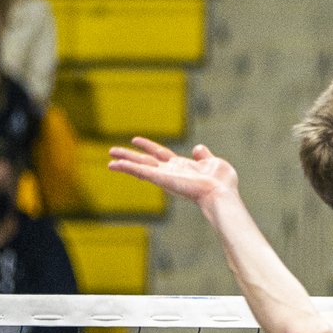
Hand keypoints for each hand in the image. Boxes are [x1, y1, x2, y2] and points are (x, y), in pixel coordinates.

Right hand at [111, 138, 240, 207]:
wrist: (221, 193)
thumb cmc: (222, 182)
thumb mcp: (214, 163)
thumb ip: (204, 156)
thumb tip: (198, 148)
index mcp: (182, 166)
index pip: (161, 154)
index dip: (149, 146)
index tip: (135, 139)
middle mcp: (171, 172)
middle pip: (145, 161)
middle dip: (129, 156)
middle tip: (112, 151)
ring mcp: (165, 176)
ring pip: (140, 167)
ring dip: (124, 162)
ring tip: (110, 160)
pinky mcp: (161, 179)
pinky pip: (141, 172)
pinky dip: (127, 168)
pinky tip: (114, 165)